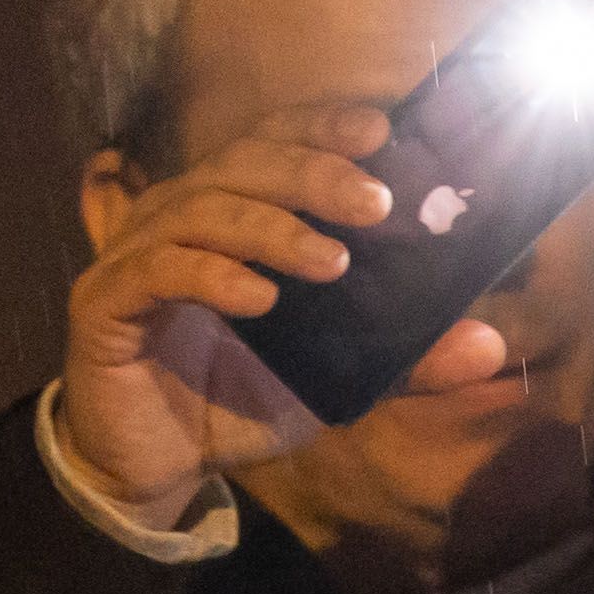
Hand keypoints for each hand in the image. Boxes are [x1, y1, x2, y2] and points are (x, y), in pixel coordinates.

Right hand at [59, 102, 418, 521]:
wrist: (158, 464)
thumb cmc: (239, 399)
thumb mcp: (333, 378)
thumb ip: (404, 359)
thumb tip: (489, 345)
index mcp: (230, 212)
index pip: (272, 144)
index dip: (320, 129)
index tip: (382, 131)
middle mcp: (177, 215)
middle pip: (241, 164)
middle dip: (311, 175)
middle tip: (375, 204)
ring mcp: (136, 254)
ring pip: (202, 209)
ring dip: (271, 229)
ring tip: (334, 262)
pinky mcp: (104, 302)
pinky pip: (159, 271)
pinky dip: (212, 277)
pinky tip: (260, 298)